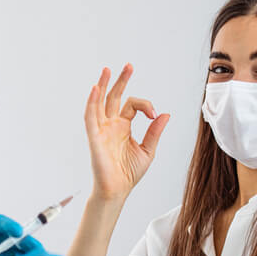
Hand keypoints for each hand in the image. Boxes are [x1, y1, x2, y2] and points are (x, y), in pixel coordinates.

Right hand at [84, 64, 169, 200]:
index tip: (154, 114)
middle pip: (113, 97)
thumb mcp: (148, 150)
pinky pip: (91, 117)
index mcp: (123, 127)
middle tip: (129, 66)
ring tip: (107, 69)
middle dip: (121, 81)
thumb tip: (165, 114)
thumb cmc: (129, 173)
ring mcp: (101, 130)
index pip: (132, 105)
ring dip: (103, 85)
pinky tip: (95, 89)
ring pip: (100, 103)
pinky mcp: (94, 137)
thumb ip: (154, 131)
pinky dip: (92, 102)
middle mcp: (111, 125)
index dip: (145, 105)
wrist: (118, 190)